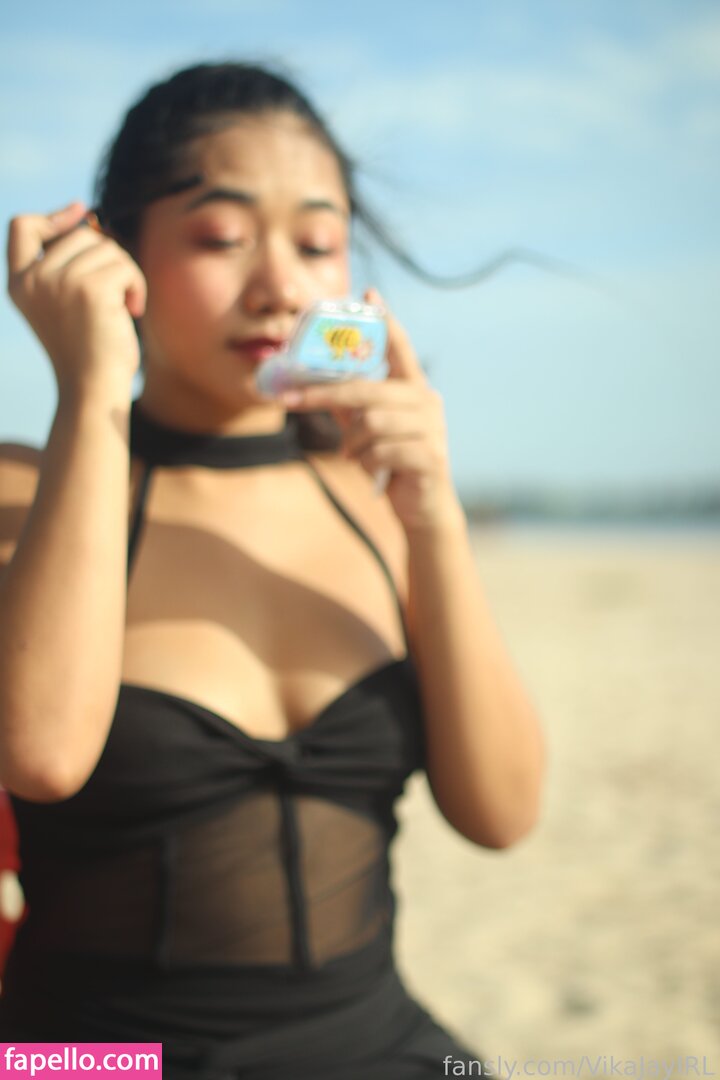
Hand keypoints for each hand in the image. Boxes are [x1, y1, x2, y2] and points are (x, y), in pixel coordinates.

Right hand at [6, 202, 146, 397]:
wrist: (93, 390)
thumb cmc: (88, 352)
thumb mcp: (65, 304)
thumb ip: (66, 266)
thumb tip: (88, 218)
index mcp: (19, 284)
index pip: (21, 226)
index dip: (53, 216)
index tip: (81, 212)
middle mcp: (33, 279)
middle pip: (79, 235)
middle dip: (107, 258)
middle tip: (116, 293)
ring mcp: (58, 282)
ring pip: (106, 248)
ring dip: (125, 274)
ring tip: (123, 307)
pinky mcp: (89, 289)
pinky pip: (125, 266)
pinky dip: (137, 286)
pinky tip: (132, 311)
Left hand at [282, 288, 464, 534]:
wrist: (422, 508)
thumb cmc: (393, 462)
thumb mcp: (367, 430)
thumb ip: (348, 406)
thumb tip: (309, 384)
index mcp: (413, 389)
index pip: (400, 347)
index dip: (386, 320)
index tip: (369, 292)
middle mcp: (427, 402)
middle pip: (368, 390)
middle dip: (325, 394)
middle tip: (292, 399)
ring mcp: (432, 429)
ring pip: (372, 423)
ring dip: (352, 443)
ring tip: (352, 455)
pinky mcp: (430, 456)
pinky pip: (381, 451)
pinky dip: (367, 462)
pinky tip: (372, 470)